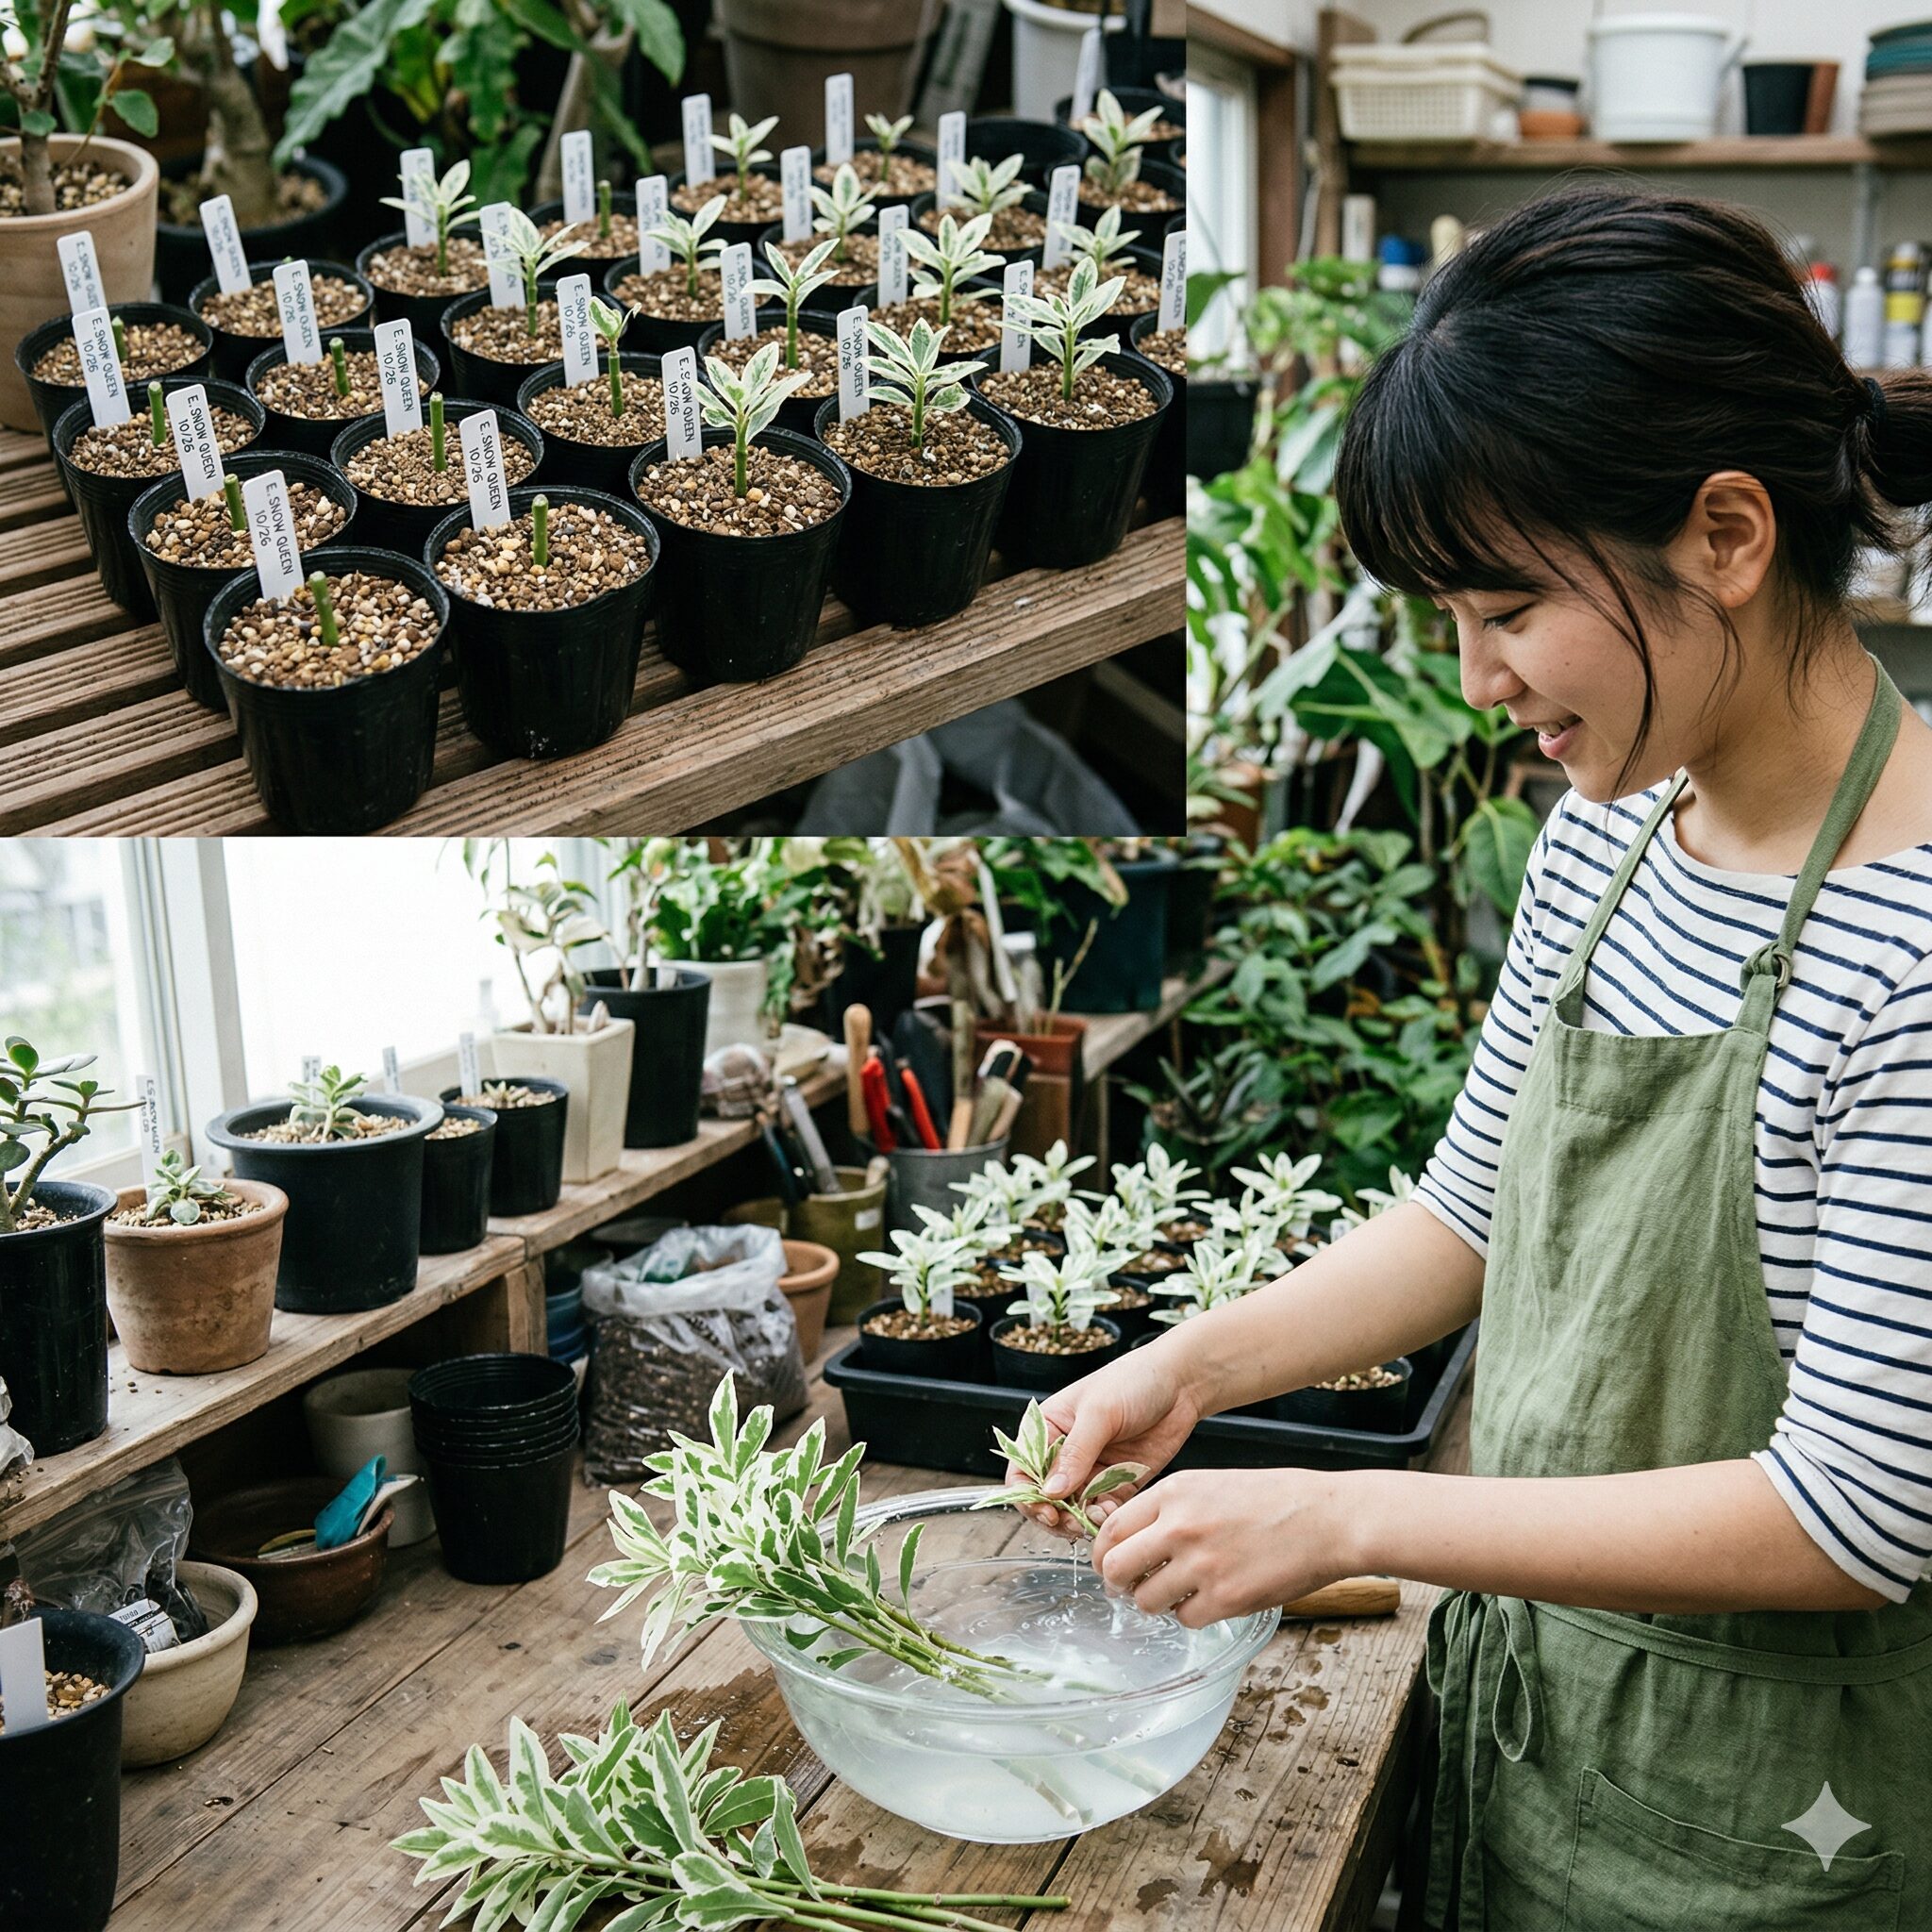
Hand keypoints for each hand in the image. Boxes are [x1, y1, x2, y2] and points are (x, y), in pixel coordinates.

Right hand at [1003, 1343, 1201, 1537]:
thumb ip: (1075, 1453)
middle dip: (1052, 1514)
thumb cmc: (1134, 1381)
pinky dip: (1102, 1518)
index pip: (1023, 1469)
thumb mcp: (1099, 1412)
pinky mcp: (1117, 1483)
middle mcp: (1067, 1452)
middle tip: (1068, 1523)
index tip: (1045, 1509)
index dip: (1027, 1495)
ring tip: (1091, 1520)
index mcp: (1049, 1428)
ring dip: (1077, 1520)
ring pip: (1071, 1509)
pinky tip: (1110, 1513)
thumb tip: (1050, 1490)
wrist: (1181, 1384)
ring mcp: (1092, 1470)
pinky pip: (1102, 1511)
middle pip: (1044, 1497)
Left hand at [1089, 1466, 1355, 1626]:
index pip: (1111, 1527)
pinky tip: (1209, 1601)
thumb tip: (1136, 1540)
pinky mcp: (1225, 1598)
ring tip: (1175, 1595)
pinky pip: (1185, 1619)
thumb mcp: (1212, 1484)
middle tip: (1128, 1588)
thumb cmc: (1275, 1499)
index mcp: (1174, 1492)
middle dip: (1116, 1583)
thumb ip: (1171, 1509)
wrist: (1327, 1518)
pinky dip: (1192, 1615)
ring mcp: (1201, 1564)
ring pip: (1146, 1599)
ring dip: (1155, 1603)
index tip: (1107, 1563)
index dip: (1103, 1552)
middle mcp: (1180, 1526)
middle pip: (1116, 1566)